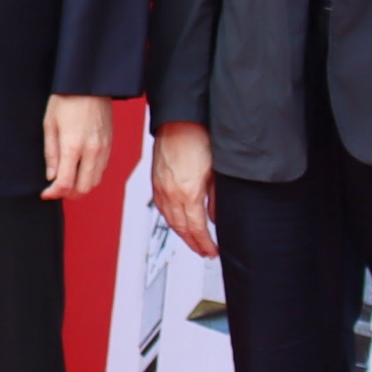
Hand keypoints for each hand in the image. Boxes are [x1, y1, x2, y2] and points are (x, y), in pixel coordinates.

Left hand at [38, 94, 113, 199]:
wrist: (90, 84)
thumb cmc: (66, 100)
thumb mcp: (50, 124)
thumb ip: (51, 153)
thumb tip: (51, 176)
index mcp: (73, 146)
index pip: (65, 183)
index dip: (54, 193)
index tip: (45, 193)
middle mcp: (92, 151)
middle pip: (83, 189)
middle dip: (68, 194)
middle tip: (55, 189)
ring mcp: (104, 149)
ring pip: (95, 182)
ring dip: (80, 187)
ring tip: (66, 180)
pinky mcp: (110, 145)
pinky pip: (102, 170)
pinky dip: (90, 176)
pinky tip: (79, 169)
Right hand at [151, 120, 218, 256]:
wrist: (179, 120)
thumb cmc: (197, 138)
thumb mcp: (216, 172)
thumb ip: (216, 198)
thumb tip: (216, 215)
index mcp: (188, 193)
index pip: (196, 229)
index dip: (205, 243)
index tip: (212, 251)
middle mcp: (171, 194)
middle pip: (181, 229)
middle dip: (193, 243)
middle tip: (203, 251)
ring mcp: (160, 188)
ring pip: (169, 220)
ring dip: (181, 233)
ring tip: (192, 240)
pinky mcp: (155, 181)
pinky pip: (161, 208)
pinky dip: (170, 219)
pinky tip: (177, 220)